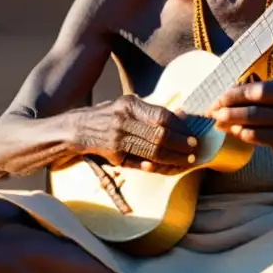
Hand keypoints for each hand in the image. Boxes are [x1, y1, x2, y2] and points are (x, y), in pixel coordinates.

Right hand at [77, 94, 198, 173]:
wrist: (78, 129)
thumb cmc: (110, 116)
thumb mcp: (128, 106)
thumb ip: (153, 112)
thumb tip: (182, 115)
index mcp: (130, 105)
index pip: (162, 116)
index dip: (180, 127)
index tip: (193, 134)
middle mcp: (124, 121)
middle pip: (160, 136)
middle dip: (181, 144)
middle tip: (194, 149)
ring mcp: (118, 139)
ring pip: (152, 152)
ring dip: (174, 158)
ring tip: (187, 160)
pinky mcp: (114, 155)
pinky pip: (140, 163)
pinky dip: (156, 167)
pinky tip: (169, 167)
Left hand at [207, 81, 272, 155]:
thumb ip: (256, 95)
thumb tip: (223, 99)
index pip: (256, 91)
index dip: (234, 95)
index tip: (218, 99)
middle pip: (253, 109)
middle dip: (229, 111)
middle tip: (212, 113)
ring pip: (254, 126)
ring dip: (232, 125)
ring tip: (218, 123)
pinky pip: (259, 139)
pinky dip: (243, 135)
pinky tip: (235, 132)